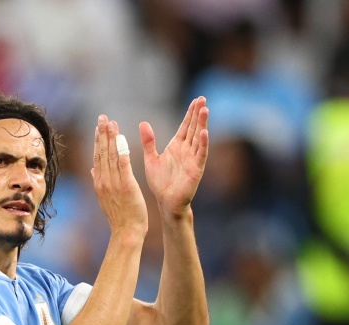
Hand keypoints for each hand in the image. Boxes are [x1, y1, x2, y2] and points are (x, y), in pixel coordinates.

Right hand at [91, 115, 147, 238]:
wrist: (126, 232)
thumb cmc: (120, 217)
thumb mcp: (105, 199)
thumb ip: (99, 182)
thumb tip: (92, 169)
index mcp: (99, 183)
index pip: (97, 157)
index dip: (98, 140)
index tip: (98, 126)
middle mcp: (104, 181)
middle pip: (102, 153)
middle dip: (102, 133)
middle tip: (102, 117)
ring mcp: (114, 184)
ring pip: (111, 156)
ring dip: (111, 137)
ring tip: (111, 122)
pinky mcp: (126, 186)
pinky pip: (123, 165)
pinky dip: (122, 150)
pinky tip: (122, 138)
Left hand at [140, 96, 208, 217]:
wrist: (166, 202)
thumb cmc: (160, 182)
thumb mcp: (151, 159)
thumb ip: (149, 142)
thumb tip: (143, 123)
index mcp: (176, 146)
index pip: (185, 126)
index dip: (190, 113)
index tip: (196, 99)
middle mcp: (187, 150)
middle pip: (193, 128)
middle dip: (198, 113)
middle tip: (203, 98)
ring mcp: (193, 159)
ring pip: (198, 138)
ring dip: (202, 124)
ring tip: (205, 109)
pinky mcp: (196, 169)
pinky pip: (200, 154)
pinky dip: (202, 144)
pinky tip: (204, 133)